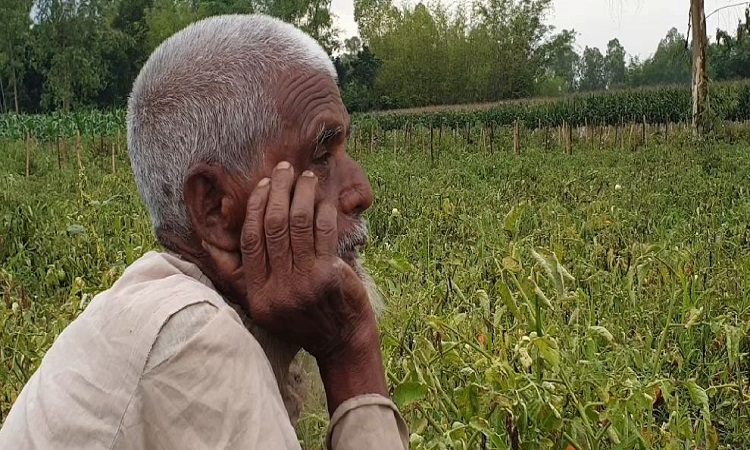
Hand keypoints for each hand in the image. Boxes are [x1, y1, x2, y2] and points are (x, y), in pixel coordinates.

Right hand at [204, 161, 386, 411]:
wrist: (342, 344)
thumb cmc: (306, 319)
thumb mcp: (266, 307)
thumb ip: (244, 276)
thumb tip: (210, 242)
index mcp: (258, 294)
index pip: (250, 240)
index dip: (255, 207)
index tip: (262, 185)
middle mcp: (277, 289)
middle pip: (273, 225)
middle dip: (278, 191)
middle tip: (284, 170)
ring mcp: (304, 283)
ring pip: (298, 223)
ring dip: (302, 193)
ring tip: (307, 177)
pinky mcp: (329, 276)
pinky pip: (323, 232)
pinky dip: (323, 210)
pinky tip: (324, 199)